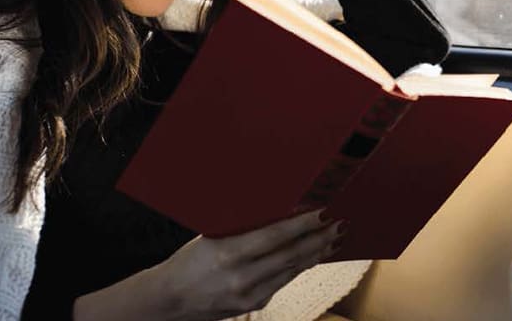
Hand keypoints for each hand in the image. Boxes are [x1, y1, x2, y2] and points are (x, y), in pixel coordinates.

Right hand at [154, 209, 345, 319]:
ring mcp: (249, 295)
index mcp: (227, 253)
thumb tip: (279, 206)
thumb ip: (242, 226)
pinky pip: (283, 280)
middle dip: (320, 238)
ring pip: (292, 269)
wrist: (170, 300)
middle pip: (291, 255)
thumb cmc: (190, 259)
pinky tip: (314, 254)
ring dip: (317, 252)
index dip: (303, 224)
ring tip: (335, 236)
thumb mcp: (211, 236)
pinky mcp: (254, 305)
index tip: (324, 211)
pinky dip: (301, 265)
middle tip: (340, 221)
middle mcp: (241, 277)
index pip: (275, 236)